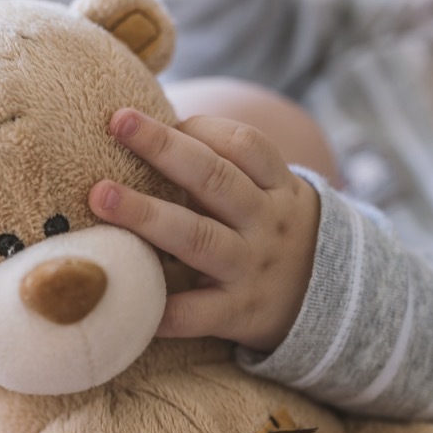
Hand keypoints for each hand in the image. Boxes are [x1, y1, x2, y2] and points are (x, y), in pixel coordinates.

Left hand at [88, 108, 320, 352]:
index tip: (152, 119)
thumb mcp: (268, 194)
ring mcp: (252, 268)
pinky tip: (122, 296)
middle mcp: (266, 223)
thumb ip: (222, 167)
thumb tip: (149, 127)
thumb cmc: (269, 232)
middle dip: (163, 149)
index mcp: (275, 187)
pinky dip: (162, 310)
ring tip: (100, 196)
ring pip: (198, 238)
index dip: (199, 127)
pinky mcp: (238, 313)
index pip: (244, 145)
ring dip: (147, 215)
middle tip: (118, 124)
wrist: (332, 302)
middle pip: (215, 179)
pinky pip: (196, 313)